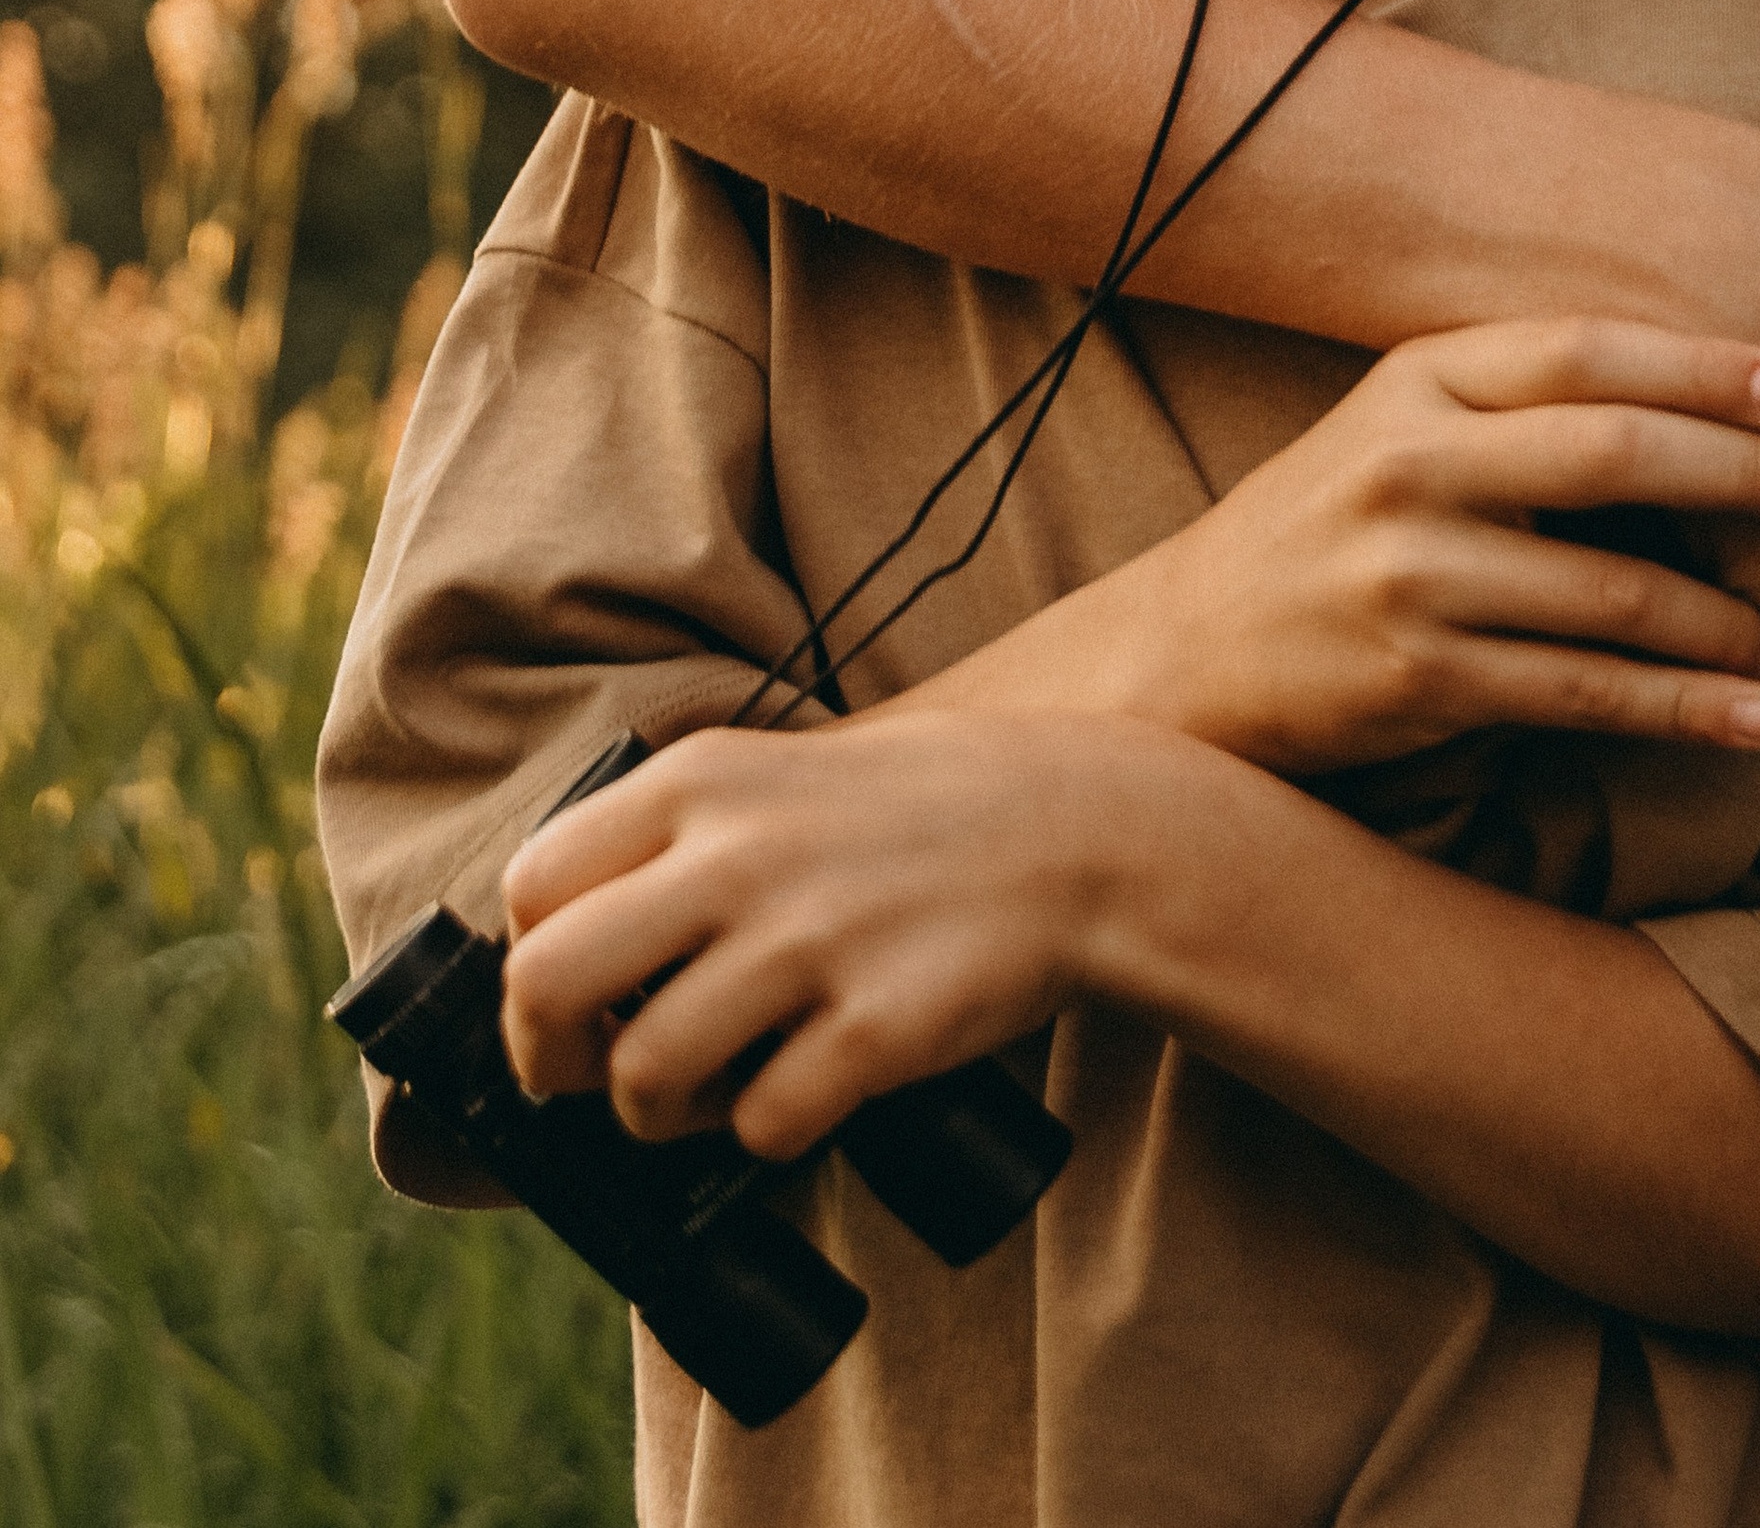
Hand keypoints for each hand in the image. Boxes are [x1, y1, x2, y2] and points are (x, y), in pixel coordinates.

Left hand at [501, 707, 1165, 1157]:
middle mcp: (736, 856)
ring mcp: (806, 944)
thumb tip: (558, 950)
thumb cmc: (910, 814)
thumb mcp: (772, 778)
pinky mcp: (873, 1030)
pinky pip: (763, 1128)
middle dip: (548, 1059)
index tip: (572, 998)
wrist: (1074, 830)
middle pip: (548, 985)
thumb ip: (671, 841)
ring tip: (709, 1095)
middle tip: (590, 1075)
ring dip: (658, 1115)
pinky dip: (768, 1135)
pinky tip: (801, 1095)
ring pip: (641, 1077)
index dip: (530, 963)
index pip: (531, 887)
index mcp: (698, 783)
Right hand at [921, 317, 1759, 771]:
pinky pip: (1582, 693)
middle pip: (1612, 450)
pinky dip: (1684, 708)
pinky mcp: (1413, 680)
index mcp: (1413, 378)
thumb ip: (1520, 406)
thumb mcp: (1401, 433)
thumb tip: (1714, 397)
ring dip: (1730, 623)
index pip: (1582, 349)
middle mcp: (1408, 461)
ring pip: (1611, 590)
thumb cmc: (1327, 534)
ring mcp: (1406, 572)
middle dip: (1745, 471)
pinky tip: (1757, 718)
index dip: (1702, 364)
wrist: (1183, 661)